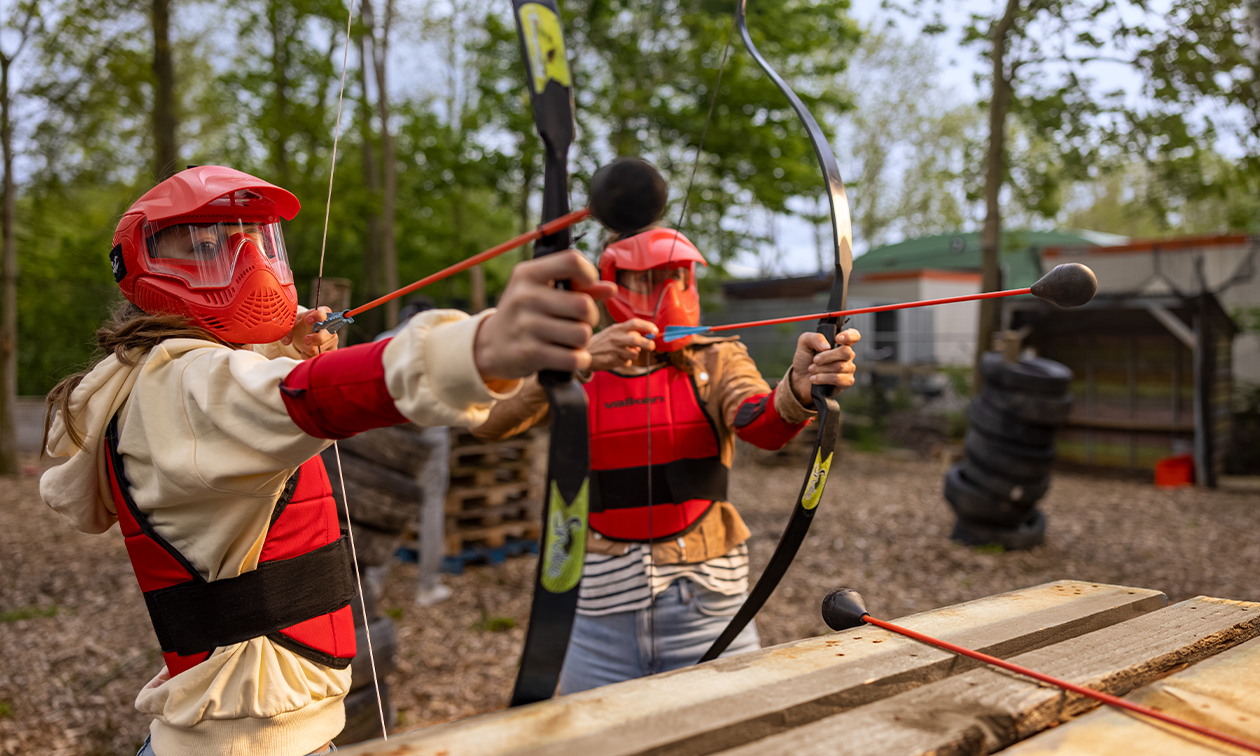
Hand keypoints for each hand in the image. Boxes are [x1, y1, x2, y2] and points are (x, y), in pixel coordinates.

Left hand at [283, 306, 338, 358]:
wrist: (303, 334)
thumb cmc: (300, 326)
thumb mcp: (292, 324)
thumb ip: (287, 330)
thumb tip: (287, 341)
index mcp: (322, 314)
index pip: (324, 313)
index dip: (317, 316)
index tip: (307, 320)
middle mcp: (330, 326)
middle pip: (329, 333)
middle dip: (317, 338)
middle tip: (306, 340)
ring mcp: (332, 339)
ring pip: (322, 348)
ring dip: (308, 349)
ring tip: (303, 345)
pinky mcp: (331, 350)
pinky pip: (320, 356)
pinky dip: (309, 356)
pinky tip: (305, 352)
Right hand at [474, 250, 616, 381]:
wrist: (490, 346)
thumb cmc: (525, 314)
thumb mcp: (542, 292)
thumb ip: (577, 288)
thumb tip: (611, 289)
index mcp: (528, 273)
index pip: (572, 261)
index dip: (589, 274)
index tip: (585, 288)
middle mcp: (524, 296)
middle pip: (583, 305)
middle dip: (590, 317)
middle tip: (579, 322)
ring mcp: (525, 325)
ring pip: (582, 334)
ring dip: (583, 341)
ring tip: (571, 340)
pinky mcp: (529, 353)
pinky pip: (573, 358)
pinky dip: (579, 360)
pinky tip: (570, 357)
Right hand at [588, 319, 656, 370]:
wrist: (584, 352)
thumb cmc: (601, 342)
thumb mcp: (612, 332)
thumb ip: (627, 333)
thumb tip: (645, 337)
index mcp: (617, 328)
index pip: (634, 323)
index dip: (647, 326)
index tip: (655, 330)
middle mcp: (616, 338)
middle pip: (636, 340)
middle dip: (648, 344)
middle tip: (651, 346)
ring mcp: (614, 350)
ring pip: (634, 353)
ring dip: (634, 354)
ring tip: (625, 352)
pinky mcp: (612, 361)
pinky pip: (627, 362)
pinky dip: (625, 361)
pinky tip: (617, 358)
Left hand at [789, 328, 860, 404]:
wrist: (799, 379)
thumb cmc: (805, 359)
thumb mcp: (804, 343)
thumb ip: (814, 338)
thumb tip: (826, 346)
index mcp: (840, 343)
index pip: (854, 336)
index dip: (849, 336)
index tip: (837, 339)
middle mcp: (847, 356)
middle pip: (846, 352)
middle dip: (827, 356)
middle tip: (815, 360)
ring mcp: (848, 369)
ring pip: (840, 367)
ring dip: (821, 369)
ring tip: (812, 370)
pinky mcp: (846, 382)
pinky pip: (838, 379)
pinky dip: (823, 378)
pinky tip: (815, 379)